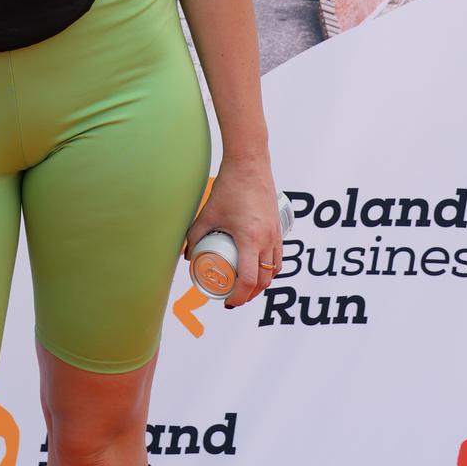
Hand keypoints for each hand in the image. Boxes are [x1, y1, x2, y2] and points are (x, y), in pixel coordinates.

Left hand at [182, 155, 281, 309]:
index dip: (239, 296)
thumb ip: (194, 236)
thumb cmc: (229, 187)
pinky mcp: (279, 227)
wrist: (250, 164)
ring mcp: (276, 234)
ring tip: (247, 286)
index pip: (249, 280)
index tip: (228, 301)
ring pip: (275, 270)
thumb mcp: (207, 214)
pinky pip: (279, 256)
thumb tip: (187, 256)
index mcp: (250, 240)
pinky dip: (270, 268)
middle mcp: (267, 240)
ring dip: (263, 283)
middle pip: (264, 281)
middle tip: (235, 298)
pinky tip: (260, 267)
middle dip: (250, 294)